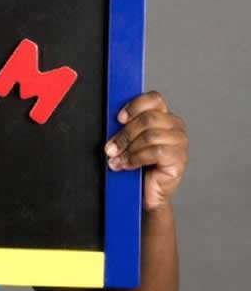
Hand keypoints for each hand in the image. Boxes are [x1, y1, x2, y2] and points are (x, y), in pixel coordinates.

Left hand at [104, 91, 187, 210]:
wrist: (145, 191)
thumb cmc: (137, 163)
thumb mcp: (129, 140)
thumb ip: (125, 126)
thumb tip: (112, 119)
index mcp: (163, 116)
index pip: (154, 99)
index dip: (134, 106)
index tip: (118, 118)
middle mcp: (175, 126)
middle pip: (148, 119)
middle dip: (125, 134)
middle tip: (110, 147)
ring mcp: (180, 142)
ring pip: (150, 136)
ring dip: (128, 149)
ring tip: (117, 159)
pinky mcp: (179, 159)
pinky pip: (155, 151)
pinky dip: (136, 158)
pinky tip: (128, 165)